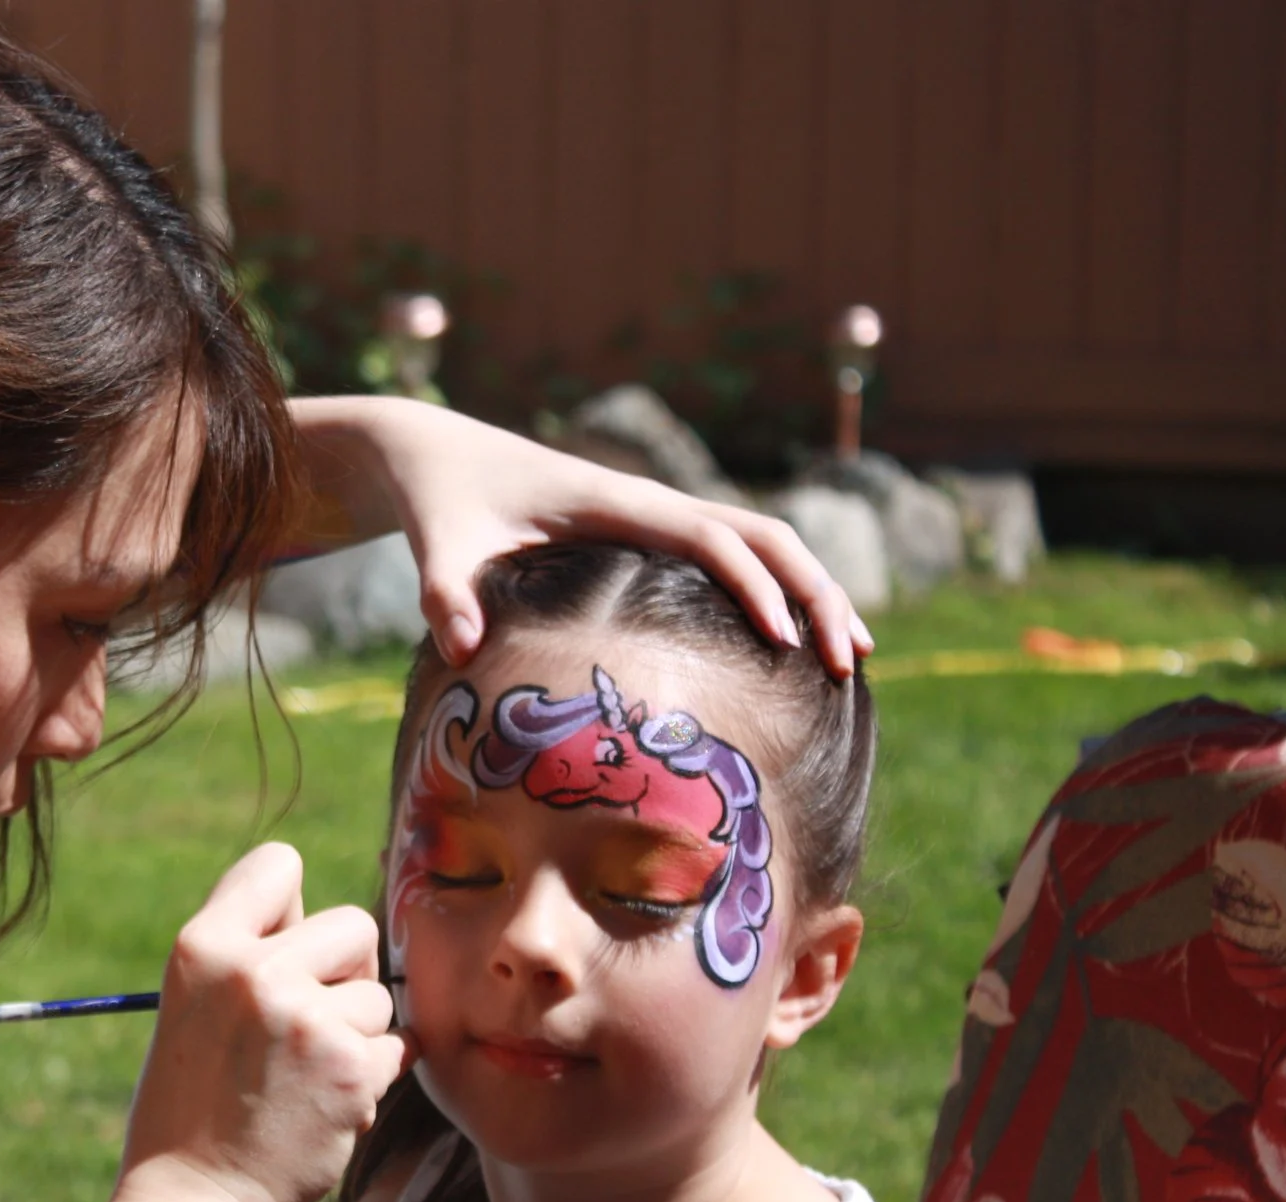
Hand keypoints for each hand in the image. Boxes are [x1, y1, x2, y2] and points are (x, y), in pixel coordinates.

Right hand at [123, 843, 405, 1201]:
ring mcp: (303, 1017)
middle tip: (306, 1029)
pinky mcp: (348, 1068)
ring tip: (302, 1082)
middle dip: (346, 974)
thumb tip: (309, 909)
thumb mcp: (190, 1009)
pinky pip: (397, 1048)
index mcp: (200, 946)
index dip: (294, 909)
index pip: (279, 864)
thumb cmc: (189, 1111)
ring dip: (358, 1037)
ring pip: (380, 997)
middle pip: (353, 925)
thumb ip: (245, 955)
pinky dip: (372, 1081)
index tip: (286, 955)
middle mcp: (252, 970)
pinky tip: (323, 1110)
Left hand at [291, 395, 873, 676]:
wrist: (434, 457)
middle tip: (850, 660)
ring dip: (811, 592)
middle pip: (762, 535)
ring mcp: (653, 519)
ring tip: (850, 660)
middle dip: (814, 590)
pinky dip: (776, 594)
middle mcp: (647, 504)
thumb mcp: (436, 546)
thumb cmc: (440, 501)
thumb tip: (458, 648)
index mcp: (613, 503)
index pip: (708, 536)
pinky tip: (796, 647)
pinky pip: (729, 560)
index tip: (783, 642)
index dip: (752, 584)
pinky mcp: (646, 537)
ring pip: (758, 544)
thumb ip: (444, 593)